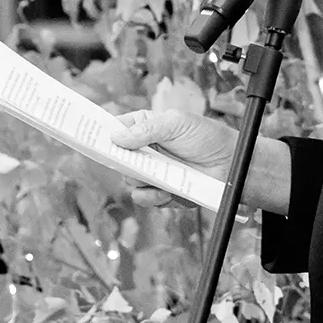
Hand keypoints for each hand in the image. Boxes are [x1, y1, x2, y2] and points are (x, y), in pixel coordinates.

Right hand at [108, 110, 238, 206]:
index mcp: (146, 128)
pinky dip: (150, 196)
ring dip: (137, 179)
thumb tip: (116, 138)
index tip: (89, 135)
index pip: (117, 129)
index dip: (102, 132)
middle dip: (117, 159)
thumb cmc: (207, 138)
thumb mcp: (176, 124)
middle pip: (117, 157)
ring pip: (129, 179)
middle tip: (122, 159)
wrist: (233, 166)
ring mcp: (153, 173)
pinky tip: (163, 191)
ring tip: (154, 176)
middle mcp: (146, 151)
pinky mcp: (162, 193)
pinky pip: (144, 198)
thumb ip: (146, 130)